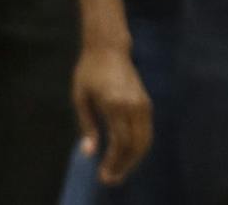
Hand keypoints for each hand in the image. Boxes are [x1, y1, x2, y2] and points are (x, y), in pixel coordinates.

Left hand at [72, 43, 153, 185]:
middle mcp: (132, 106)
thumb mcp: (80, 96)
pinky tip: (126, 154)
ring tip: (118, 170)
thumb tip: (89, 153)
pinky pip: (147, 132)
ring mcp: (142, 105)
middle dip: (124, 166)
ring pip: (144, 142)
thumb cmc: (88, 71)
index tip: (104, 175)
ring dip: (133, 160)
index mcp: (114, 104)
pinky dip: (139, 147)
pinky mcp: (146, 104)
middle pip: (135, 146)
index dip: (113, 162)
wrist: (108, 48)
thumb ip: (87, 125)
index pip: (119, 142)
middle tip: (111, 178)